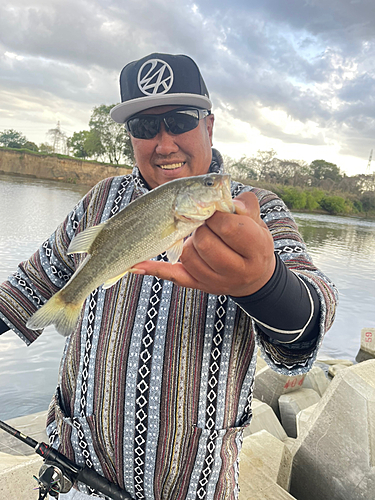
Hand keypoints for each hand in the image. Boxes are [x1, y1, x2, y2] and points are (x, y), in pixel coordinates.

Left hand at [132, 191, 275, 296]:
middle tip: (206, 224)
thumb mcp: (257, 222)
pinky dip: (154, 269)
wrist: (254, 278)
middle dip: (201, 227)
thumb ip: (244, 205)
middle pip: (205, 242)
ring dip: (189, 241)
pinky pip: (173, 276)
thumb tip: (221, 191)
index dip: (217, 214)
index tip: (214, 210)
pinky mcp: (199, 286)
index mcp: (255, 249)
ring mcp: (216, 281)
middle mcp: (237, 269)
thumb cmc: (254, 242)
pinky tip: (136, 264)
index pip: (228, 227)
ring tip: (200, 237)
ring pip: (188, 255)